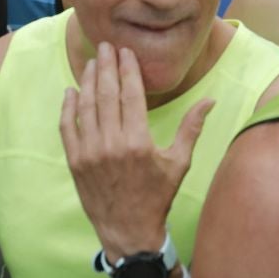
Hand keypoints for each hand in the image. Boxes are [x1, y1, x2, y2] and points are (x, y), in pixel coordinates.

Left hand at [59, 43, 212, 263]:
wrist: (128, 231)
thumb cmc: (157, 196)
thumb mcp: (179, 163)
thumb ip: (192, 128)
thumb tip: (210, 100)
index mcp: (139, 142)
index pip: (131, 95)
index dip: (128, 70)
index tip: (126, 51)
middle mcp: (112, 144)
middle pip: (107, 95)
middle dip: (107, 67)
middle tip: (106, 46)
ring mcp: (90, 153)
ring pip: (86, 107)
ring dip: (89, 81)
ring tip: (92, 62)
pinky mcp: (75, 163)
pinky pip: (67, 129)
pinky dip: (67, 108)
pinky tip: (72, 91)